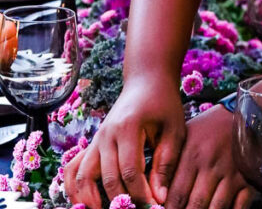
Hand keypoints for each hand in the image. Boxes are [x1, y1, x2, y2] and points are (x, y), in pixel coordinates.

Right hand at [63, 76, 185, 208]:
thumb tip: (160, 198)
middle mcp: (106, 134)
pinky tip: (85, 204)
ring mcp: (96, 139)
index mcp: (128, 128)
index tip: (155, 207)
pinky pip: (74, 169)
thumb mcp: (174, 130)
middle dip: (122, 202)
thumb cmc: (164, 104)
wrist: (147, 80)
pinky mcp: (92, 144)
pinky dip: (74, 189)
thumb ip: (166, 163)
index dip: (141, 195)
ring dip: (91, 200)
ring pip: (83, 177)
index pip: (130, 171)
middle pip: (107, 178)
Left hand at [165, 106, 252, 208]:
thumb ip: (172, 164)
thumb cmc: (210, 128)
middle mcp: (212, 165)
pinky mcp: (248, 179)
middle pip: (195, 205)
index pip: (176, 194)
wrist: (244, 115)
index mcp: (193, 154)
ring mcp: (231, 173)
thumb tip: (158, 193)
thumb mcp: (186, 137)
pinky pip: (239, 207)